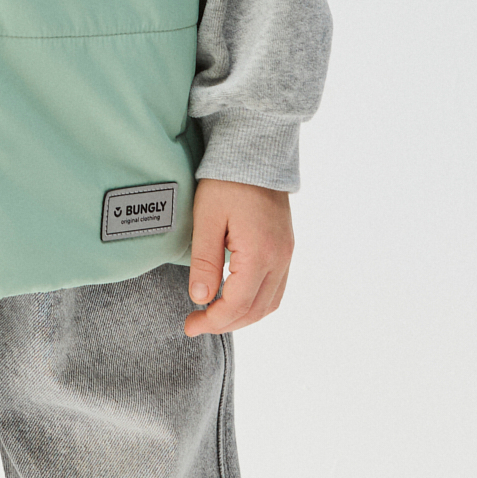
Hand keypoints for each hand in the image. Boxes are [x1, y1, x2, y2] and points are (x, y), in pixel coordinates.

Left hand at [183, 178, 292, 336]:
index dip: (213, 321)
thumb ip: (204, 261)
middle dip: (226, 323)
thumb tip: (200, 299)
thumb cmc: (226, 181)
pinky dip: (256, 302)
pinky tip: (235, 299)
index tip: (189, 326)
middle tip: (196, 324)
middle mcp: (281, 258)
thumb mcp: (206, 218)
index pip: (238, 305)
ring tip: (213, 316)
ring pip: (270, 303)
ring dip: (243, 316)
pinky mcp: (286, 247)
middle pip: (256, 310)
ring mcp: (287, 253)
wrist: (254, 151)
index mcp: (260, 253)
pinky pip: (276, 288)